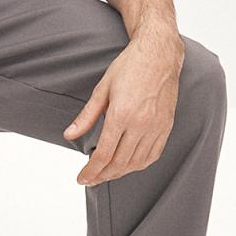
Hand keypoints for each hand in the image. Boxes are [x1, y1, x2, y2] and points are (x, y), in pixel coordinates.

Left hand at [63, 32, 183, 185]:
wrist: (159, 54)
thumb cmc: (129, 67)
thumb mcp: (102, 89)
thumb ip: (86, 116)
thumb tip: (69, 135)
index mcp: (121, 114)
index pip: (104, 154)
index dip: (91, 171)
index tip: (82, 178)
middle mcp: (141, 124)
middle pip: (119, 163)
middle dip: (102, 176)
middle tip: (90, 180)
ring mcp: (157, 127)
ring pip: (137, 162)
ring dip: (120, 173)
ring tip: (106, 174)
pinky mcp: (166, 126)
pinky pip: (153, 155)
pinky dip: (139, 165)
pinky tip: (128, 166)